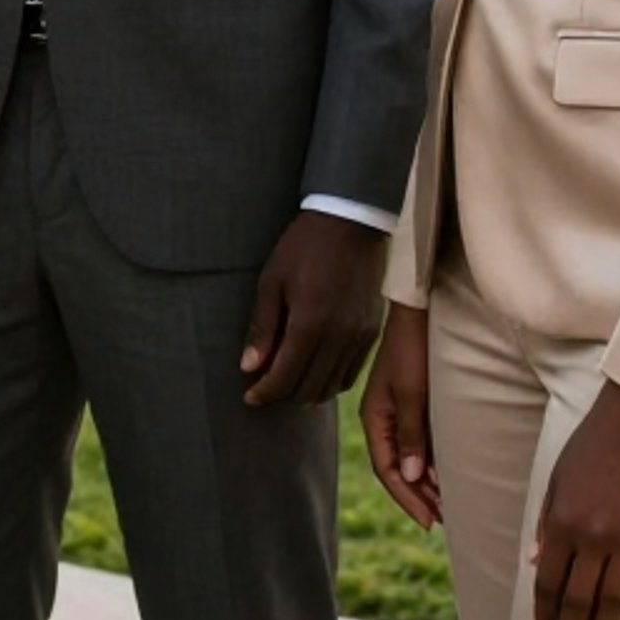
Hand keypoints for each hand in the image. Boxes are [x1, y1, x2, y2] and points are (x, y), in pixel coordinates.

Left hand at [241, 208, 388, 408]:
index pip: (285, 378)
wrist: (350, 222)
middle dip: (283, 396)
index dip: (264, 393)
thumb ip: (262, 328)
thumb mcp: (271, 281)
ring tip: (288, 384)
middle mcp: (338, 338)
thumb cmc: (303, 247)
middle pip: (309, 389)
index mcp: (309, 324)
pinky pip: (351, 373)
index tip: (249, 396)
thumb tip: (248, 368)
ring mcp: (359, 337)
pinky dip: (331, 382)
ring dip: (307, 393)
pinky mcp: (372, 333)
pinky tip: (316, 374)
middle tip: (265, 390)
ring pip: (332, 387)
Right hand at [360, 301, 441, 529]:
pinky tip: (446, 476)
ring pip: (408, 458)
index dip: (407, 497)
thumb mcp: (411, 393)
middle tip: (443, 520)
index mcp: (374, 418)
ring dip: (425, 483)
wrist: (417, 311)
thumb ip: (410, 434)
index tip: (429, 521)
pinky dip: (430, 463)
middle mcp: (382, 419)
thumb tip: (410, 475)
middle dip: (418, 496)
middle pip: (396, 468)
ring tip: (447, 505)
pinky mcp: (412, 405)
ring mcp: (397, 412)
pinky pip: (418, 443)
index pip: (386, 469)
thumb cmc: (412, 349)